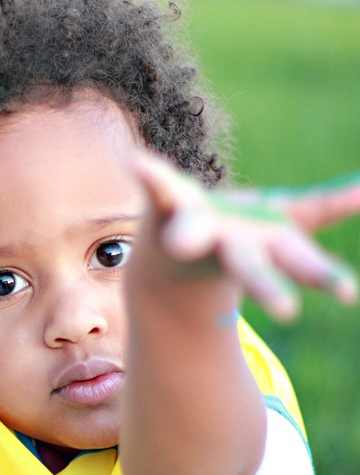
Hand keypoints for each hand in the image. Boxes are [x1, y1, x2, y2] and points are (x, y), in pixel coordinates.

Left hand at [131, 152, 358, 319]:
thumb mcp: (281, 222)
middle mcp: (228, 244)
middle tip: (287, 314)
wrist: (167, 258)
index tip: (348, 294)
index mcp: (262, 249)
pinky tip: (134, 160)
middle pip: (250, 266)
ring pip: (192, 232)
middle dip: (267, 286)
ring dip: (185, 234)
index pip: (298, 261)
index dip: (323, 275)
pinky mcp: (164, 202)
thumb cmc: (233, 237)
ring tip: (177, 241)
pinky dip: (149, 173)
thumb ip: (322, 207)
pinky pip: (157, 185)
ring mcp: (193, 225)